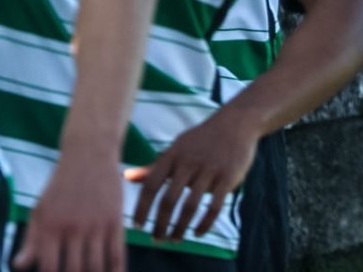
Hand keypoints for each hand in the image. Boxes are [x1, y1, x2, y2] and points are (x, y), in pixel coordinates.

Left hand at [13, 150, 125, 270]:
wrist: (89, 153)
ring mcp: (95, 224)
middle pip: (74, 271)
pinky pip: (116, 253)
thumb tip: (18, 266)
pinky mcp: (115, 220)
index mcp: (50, 226)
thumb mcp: (40, 209)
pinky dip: (117, 271)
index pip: (49, 268)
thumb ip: (31, 240)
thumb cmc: (60, 185)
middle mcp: (72, 227)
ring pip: (96, 266)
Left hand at [123, 107, 260, 244]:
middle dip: (160, 224)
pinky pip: (214, 206)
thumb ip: (154, 167)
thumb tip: (127, 177)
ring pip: (190, 206)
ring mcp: (210, 170)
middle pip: (169, 200)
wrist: (236, 123)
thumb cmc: (200, 140)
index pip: (150, 186)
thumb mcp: (176, 149)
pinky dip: (204, 224)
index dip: (142, 209)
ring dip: (180, 228)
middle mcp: (189, 162)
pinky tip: (196, 233)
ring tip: (174, 240)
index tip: (138, 227)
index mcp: (173, 155)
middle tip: (156, 240)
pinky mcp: (228, 177)